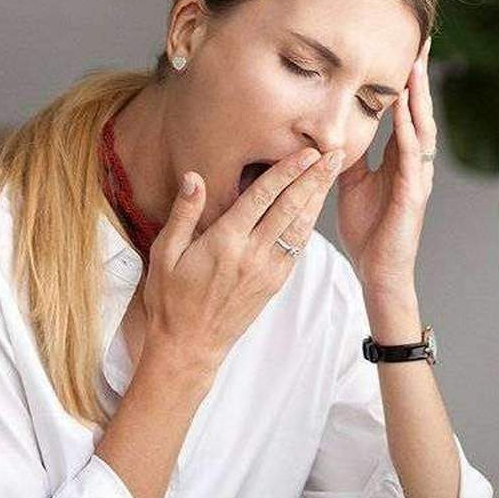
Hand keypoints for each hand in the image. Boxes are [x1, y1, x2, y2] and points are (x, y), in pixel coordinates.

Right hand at [136, 146, 342, 372]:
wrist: (190, 345)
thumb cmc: (171, 299)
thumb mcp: (164, 254)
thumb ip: (184, 214)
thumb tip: (195, 178)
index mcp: (225, 242)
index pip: (263, 198)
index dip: (287, 171)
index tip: (306, 152)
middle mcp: (252, 254)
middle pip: (291, 208)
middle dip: (314, 178)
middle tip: (334, 154)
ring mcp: (267, 270)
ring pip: (300, 227)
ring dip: (318, 198)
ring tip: (333, 173)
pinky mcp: (275, 283)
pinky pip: (296, 248)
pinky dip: (309, 224)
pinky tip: (316, 207)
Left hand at [337, 38, 434, 297]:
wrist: (378, 272)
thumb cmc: (368, 231)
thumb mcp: (350, 183)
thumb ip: (346, 155)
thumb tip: (330, 130)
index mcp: (399, 158)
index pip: (404, 110)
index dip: (405, 80)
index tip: (404, 47)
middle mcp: (414, 162)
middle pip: (419, 110)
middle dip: (419, 76)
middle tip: (421, 40)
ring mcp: (417, 177)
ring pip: (422, 127)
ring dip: (419, 97)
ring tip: (417, 66)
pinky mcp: (413, 195)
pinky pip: (411, 158)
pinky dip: (409, 133)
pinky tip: (405, 113)